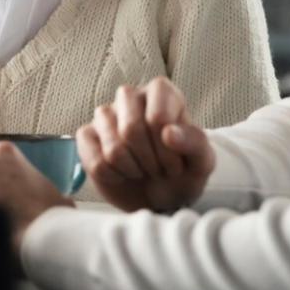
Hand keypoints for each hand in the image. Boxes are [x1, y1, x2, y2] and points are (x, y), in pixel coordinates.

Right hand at [76, 77, 215, 212]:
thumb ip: (195, 142)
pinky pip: (95, 161)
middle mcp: (130, 96)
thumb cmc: (182, 172)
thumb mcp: (202, 162)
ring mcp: (105, 114)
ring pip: (113, 148)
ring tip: (143, 170)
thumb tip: (168, 132)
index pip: (157, 116)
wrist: (160, 197)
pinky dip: (113, 177)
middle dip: (150, 161)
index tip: (177, 163)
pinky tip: (122, 174)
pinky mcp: (86, 136)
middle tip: (160, 170)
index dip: (168, 149)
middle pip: (131, 129)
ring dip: (133, 170)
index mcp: (161, 92)